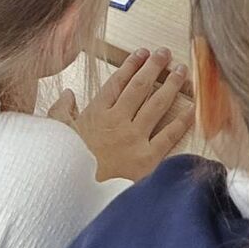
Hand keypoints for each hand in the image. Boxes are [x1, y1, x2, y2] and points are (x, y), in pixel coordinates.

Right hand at [47, 48, 193, 181]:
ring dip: (171, 84)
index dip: (131, 65)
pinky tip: (192, 108)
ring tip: (181, 71)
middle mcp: (117, 121)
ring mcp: (134, 138)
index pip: (117, 82)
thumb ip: (61, 111)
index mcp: (96, 113)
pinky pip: (169, 135)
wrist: (77, 194)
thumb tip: (67, 94)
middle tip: (165, 53)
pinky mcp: (147, 158)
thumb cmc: (66, 166)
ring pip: (157, 104)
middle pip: (140, 87)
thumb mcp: (56, 134)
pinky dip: (182, 120)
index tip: (142, 53)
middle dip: (154, 66)